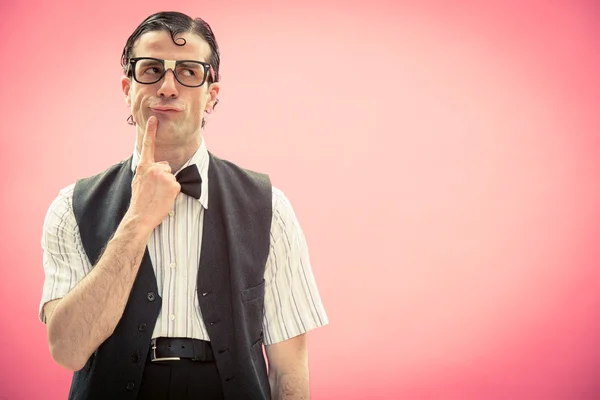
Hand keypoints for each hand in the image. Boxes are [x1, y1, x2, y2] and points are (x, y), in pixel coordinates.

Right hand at [127, 116, 180, 231]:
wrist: (140, 216)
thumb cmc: (140, 202)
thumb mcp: (138, 182)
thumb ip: (147, 172)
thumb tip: (159, 168)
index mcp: (143, 167)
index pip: (148, 146)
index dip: (151, 132)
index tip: (153, 119)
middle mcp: (154, 168)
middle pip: (166, 167)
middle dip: (164, 177)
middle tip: (155, 191)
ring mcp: (164, 175)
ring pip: (172, 177)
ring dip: (168, 186)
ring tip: (158, 195)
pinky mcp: (173, 184)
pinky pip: (177, 185)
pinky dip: (173, 193)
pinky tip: (164, 198)